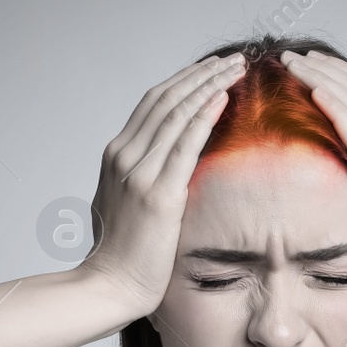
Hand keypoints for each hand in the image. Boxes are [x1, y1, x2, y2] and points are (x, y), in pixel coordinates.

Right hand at [77, 53, 246, 316]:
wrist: (108, 287)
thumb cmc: (122, 256)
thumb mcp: (124, 206)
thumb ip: (141, 182)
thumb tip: (167, 174)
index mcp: (116, 156)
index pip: (154, 104)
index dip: (185, 81)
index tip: (213, 69)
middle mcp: (123, 156)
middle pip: (166, 99)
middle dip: (202, 74)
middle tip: (234, 59)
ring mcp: (138, 173)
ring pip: (177, 113)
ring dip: (209, 84)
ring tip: (237, 68)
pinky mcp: (158, 194)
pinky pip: (185, 144)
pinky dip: (204, 115)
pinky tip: (223, 97)